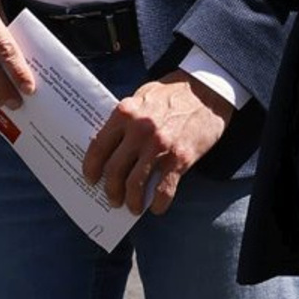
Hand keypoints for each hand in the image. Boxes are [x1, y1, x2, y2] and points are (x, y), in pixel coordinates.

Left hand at [83, 71, 233, 214]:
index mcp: (125, 113)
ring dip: (132, 201)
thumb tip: (108, 146)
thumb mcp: (143, 97)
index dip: (91, 167)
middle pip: (114, 169)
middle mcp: (140, 130)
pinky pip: (163, 190)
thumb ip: (125, 119)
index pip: (99, 147)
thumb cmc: (173, 94)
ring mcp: (160, 146)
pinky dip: (158, 204)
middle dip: (111, 190)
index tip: (91, 179)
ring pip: (135, 184)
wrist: (208, 91)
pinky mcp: (180, 158)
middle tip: (113, 198)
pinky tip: (157, 207)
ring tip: (133, 206)